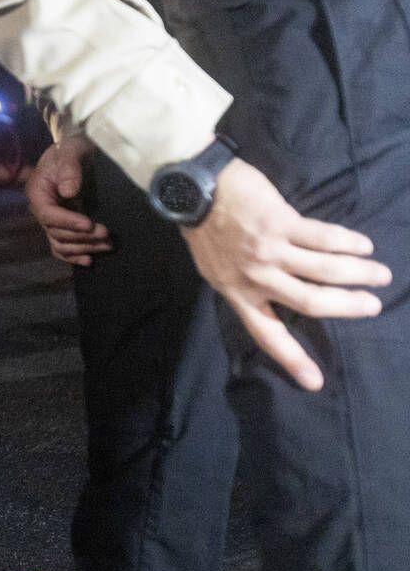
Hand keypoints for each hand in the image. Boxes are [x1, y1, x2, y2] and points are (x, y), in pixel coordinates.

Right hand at [25, 134, 110, 265]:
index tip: (89, 223)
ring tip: (107, 245)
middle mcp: (41, 210)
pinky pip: (62, 247)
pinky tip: (89, 261)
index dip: (67, 222)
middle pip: (57, 233)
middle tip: (106, 233)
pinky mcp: (63, 225)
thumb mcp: (70, 149)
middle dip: (81, 237)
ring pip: (62, 244)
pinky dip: (74, 256)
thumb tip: (68, 192)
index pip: (48, 214)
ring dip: (84, 248)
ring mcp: (52, 220)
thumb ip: (69, 167)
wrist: (75, 149)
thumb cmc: (71, 146)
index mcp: (37, 192)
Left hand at [182, 158, 390, 391]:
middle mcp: (255, 278)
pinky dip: (348, 243)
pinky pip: (324, 238)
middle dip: (347, 307)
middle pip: (310, 302)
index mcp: (236, 293)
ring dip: (358, 274)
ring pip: (324, 270)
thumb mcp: (216, 267)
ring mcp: (269, 251)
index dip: (292, 358)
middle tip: (372, 307)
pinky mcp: (281, 223)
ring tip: (379, 274)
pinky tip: (363, 245)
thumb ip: (245, 282)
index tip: (315, 382)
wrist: (192, 189)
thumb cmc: (205, 228)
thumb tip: (275, 290)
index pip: (266, 333)